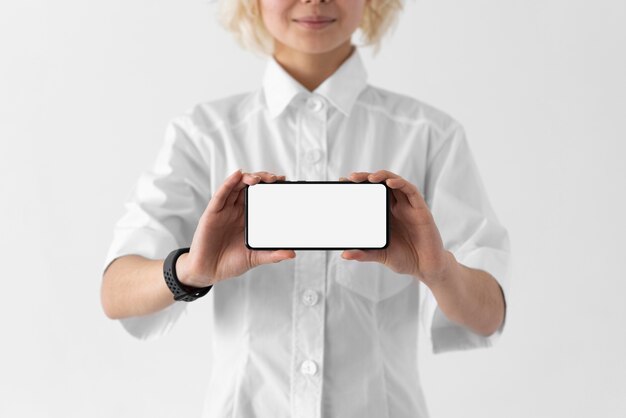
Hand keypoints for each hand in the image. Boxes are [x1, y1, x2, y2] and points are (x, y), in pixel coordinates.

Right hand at [177, 169, 295, 286]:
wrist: (209, 271)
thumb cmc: (230, 262)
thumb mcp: (255, 258)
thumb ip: (272, 255)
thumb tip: (291, 254)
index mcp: (248, 218)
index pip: (260, 197)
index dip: (270, 188)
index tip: (284, 181)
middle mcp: (236, 211)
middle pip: (249, 188)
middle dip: (262, 179)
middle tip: (275, 179)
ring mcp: (224, 210)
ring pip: (236, 187)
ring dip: (247, 178)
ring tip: (259, 178)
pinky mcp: (212, 213)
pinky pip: (221, 195)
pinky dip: (228, 183)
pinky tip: (237, 176)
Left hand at [338, 170, 452, 283]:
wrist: (426, 268)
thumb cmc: (405, 259)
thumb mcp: (380, 255)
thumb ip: (364, 253)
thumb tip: (344, 255)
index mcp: (385, 215)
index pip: (370, 194)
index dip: (358, 187)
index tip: (342, 182)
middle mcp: (396, 208)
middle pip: (381, 185)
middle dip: (366, 178)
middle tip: (352, 177)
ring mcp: (408, 207)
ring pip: (395, 183)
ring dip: (383, 176)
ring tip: (370, 177)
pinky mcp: (421, 209)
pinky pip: (411, 191)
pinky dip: (400, 183)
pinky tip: (390, 182)